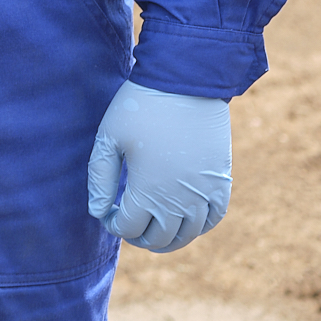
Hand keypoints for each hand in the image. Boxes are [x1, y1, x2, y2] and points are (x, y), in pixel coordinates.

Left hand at [86, 79, 229, 251]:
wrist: (186, 81)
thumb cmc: (141, 106)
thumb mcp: (108, 137)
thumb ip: (99, 178)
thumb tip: (98, 213)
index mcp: (148, 190)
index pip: (129, 228)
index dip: (114, 225)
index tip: (108, 214)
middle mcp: (180, 200)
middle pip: (159, 238)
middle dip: (139, 236)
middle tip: (128, 225)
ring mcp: (204, 193)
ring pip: (188, 235)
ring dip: (169, 239)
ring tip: (153, 231)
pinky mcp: (221, 181)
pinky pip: (214, 218)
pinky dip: (199, 227)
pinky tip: (185, 221)